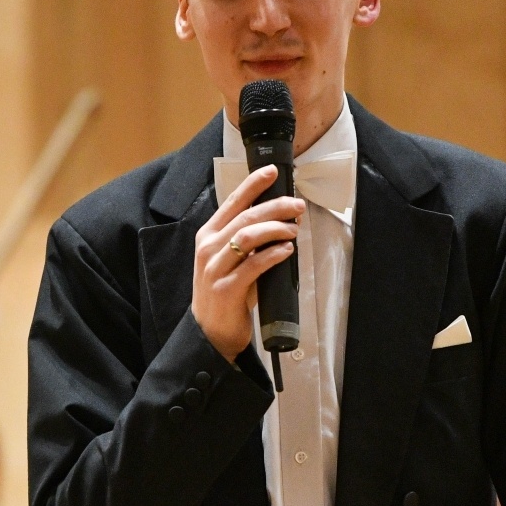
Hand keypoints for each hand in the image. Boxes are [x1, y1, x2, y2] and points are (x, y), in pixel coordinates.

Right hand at [190, 166, 304, 360]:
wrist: (210, 333)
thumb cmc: (225, 294)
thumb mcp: (230, 260)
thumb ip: (246, 241)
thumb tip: (280, 220)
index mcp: (208, 236)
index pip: (232, 202)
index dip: (253, 184)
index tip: (273, 172)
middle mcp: (208, 248)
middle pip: (245, 216)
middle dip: (275, 206)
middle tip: (297, 205)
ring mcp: (215, 269)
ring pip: (248, 236)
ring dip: (276, 228)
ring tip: (294, 228)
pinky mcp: (226, 289)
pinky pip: (253, 265)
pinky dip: (273, 255)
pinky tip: (287, 250)